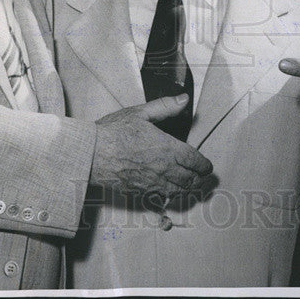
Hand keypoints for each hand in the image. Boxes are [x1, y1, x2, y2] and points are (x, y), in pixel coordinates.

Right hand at [90, 95, 212, 198]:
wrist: (91, 154)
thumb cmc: (113, 132)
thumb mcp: (140, 112)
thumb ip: (165, 106)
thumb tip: (184, 99)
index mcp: (167, 148)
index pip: (195, 160)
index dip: (205, 165)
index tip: (208, 167)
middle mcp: (163, 168)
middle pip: (190, 180)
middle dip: (200, 179)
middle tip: (204, 178)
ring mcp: (151, 183)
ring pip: (178, 192)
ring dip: (188, 189)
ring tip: (192, 186)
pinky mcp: (139, 192)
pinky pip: (161, 199)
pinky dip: (170, 198)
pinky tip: (170, 194)